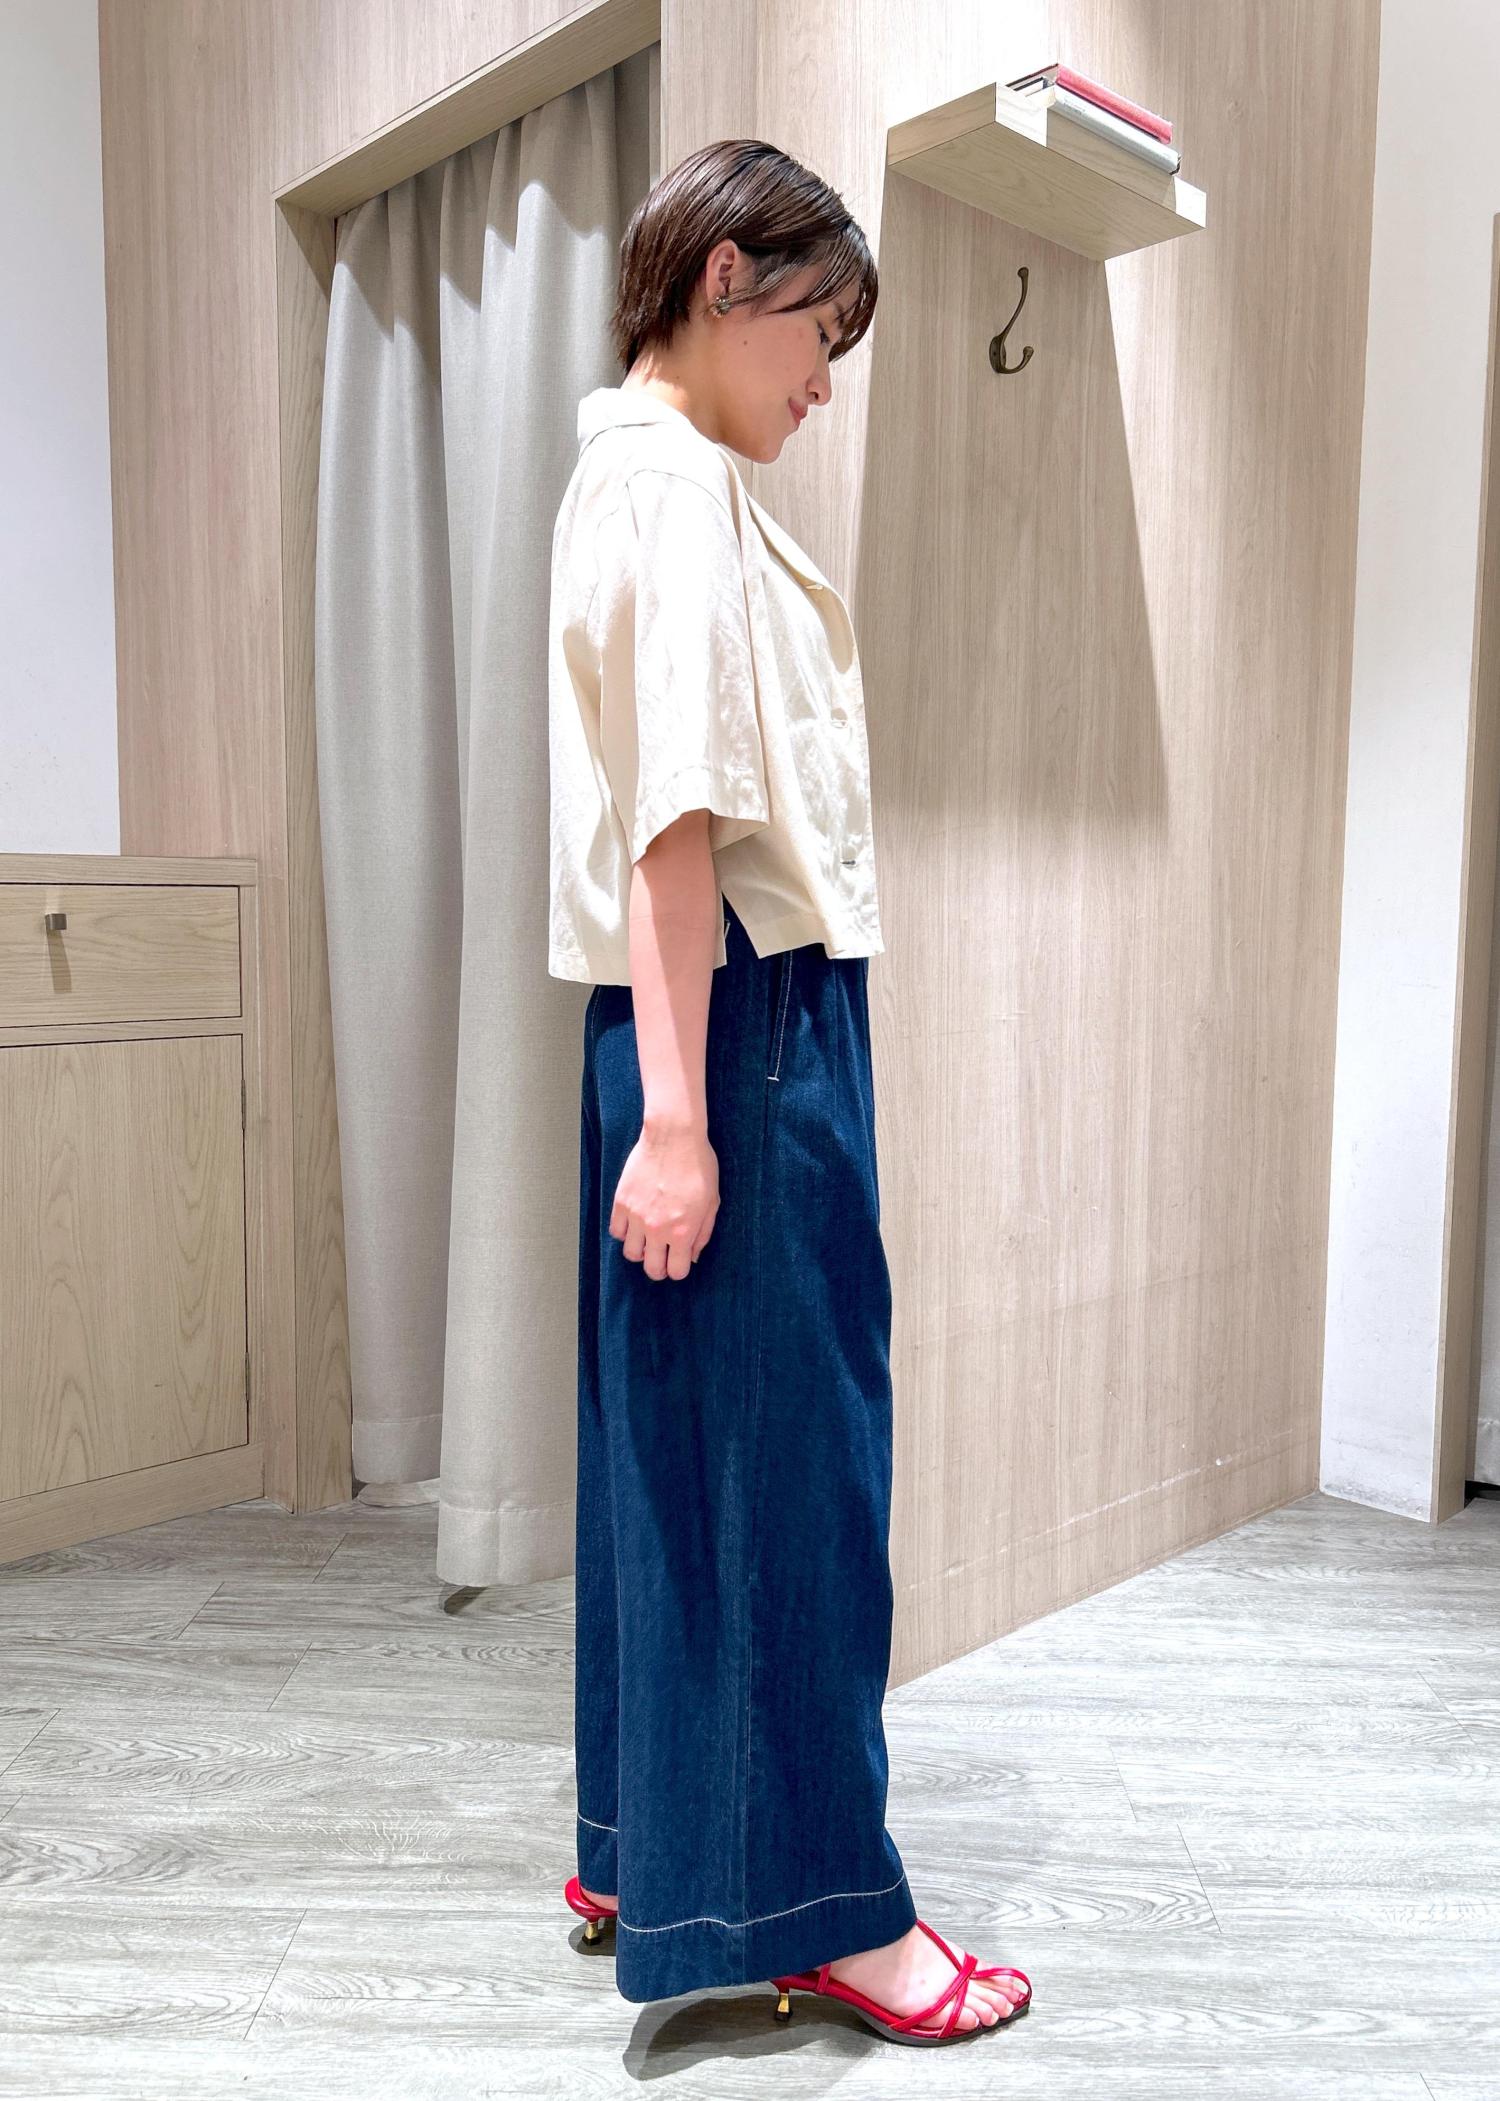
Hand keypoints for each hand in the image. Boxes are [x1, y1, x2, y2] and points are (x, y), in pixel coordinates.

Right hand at [609, 1116, 719, 1280]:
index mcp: (683, 1231)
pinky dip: (624, 1233)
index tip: (680, 1260)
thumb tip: (693, 1255)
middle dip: (659, 1268)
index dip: (679, 1269)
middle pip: (651, 1269)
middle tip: (662, 1258)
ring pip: (631, 1253)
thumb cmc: (698, 1165)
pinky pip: (616, 1231)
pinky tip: (634, 1224)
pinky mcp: (622, 1202)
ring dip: (640, 1251)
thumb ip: (703, 1232)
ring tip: (648, 1240)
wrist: (674, 1136)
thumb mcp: (712, 1201)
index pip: (677, 1271)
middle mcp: (658, 1229)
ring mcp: (637, 1217)